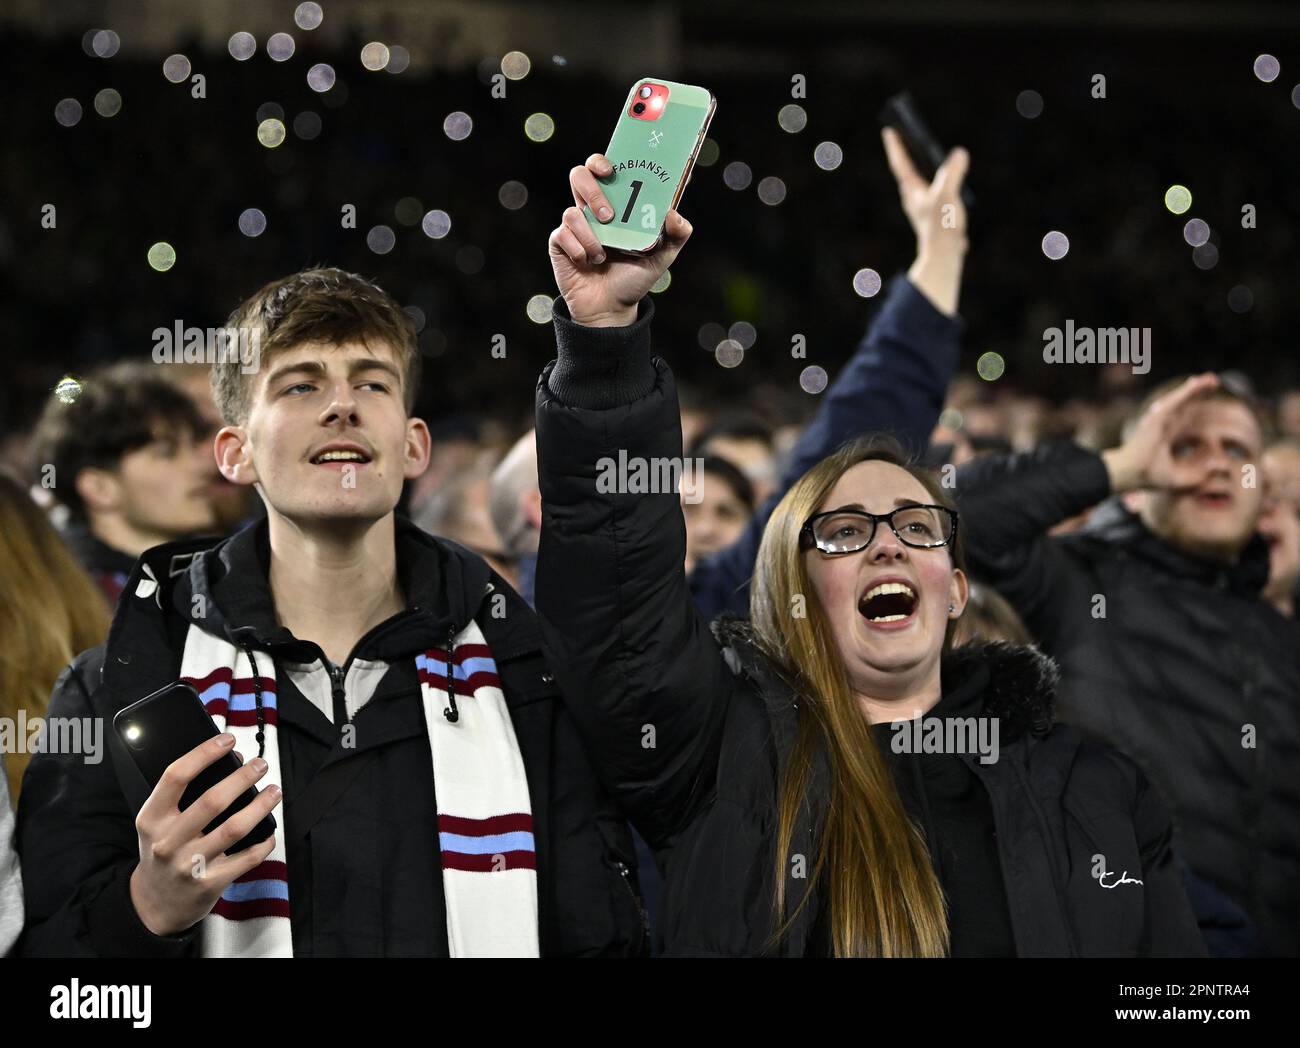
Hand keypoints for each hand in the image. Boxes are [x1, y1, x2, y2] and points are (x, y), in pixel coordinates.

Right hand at [128, 733, 281, 935]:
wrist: (152, 904)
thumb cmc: (163, 850)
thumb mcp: (159, 822)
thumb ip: (186, 794)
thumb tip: (234, 760)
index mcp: (151, 818)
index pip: (176, 776)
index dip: (204, 753)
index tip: (228, 738)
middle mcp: (167, 841)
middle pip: (211, 801)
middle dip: (242, 778)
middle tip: (261, 765)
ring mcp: (188, 865)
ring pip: (234, 828)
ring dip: (260, 806)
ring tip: (274, 791)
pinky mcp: (209, 884)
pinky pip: (246, 858)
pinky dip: (264, 842)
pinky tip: (271, 830)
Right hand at [549, 153, 692, 326]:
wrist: (611, 308)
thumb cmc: (634, 277)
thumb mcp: (663, 256)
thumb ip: (677, 234)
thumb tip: (674, 214)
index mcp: (615, 203)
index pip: (602, 168)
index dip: (601, 161)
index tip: (611, 169)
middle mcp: (592, 209)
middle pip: (579, 176)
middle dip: (593, 192)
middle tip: (609, 215)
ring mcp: (574, 226)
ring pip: (571, 211)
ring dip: (590, 234)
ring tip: (603, 253)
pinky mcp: (560, 243)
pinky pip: (562, 235)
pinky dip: (579, 250)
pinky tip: (589, 263)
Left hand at [882, 128, 969, 315]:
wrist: (943, 257)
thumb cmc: (941, 226)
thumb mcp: (947, 194)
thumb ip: (952, 172)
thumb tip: (959, 153)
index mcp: (912, 190)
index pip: (901, 162)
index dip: (896, 145)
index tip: (888, 129)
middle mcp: (914, 198)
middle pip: (908, 171)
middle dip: (908, 154)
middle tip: (908, 136)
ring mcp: (922, 208)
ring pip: (920, 183)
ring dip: (923, 169)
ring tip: (927, 156)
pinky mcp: (932, 216)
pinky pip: (933, 194)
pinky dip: (937, 185)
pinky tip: (947, 185)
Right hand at [1102, 373, 1219, 491]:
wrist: (1131, 474)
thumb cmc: (1149, 477)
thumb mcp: (1181, 478)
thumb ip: (1201, 475)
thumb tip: (1221, 466)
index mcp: (1165, 437)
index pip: (1183, 419)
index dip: (1195, 409)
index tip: (1206, 402)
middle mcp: (1162, 425)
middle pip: (1184, 404)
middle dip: (1198, 393)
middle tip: (1213, 382)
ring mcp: (1159, 419)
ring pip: (1181, 398)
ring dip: (1196, 387)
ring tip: (1212, 378)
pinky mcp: (1157, 416)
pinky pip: (1175, 399)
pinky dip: (1187, 390)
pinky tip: (1199, 382)